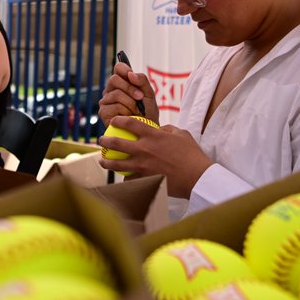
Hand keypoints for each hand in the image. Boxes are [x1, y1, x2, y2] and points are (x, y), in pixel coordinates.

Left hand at [97, 116, 212, 197]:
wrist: (197, 176)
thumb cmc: (192, 154)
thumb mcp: (182, 135)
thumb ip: (167, 129)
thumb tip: (158, 129)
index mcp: (153, 135)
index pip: (130, 124)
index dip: (119, 120)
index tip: (114, 121)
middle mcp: (144, 149)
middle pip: (117, 143)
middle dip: (105, 141)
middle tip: (101, 140)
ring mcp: (143, 165)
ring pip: (117, 164)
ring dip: (106, 161)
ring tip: (102, 161)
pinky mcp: (145, 179)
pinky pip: (130, 179)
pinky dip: (125, 178)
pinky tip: (121, 178)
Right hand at [99, 61, 156, 124]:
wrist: (146, 130)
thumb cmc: (147, 112)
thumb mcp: (149, 94)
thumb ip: (142, 81)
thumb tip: (130, 74)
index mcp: (121, 83)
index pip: (118, 68)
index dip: (124, 69)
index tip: (132, 76)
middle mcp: (110, 90)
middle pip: (114, 79)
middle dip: (130, 88)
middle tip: (140, 97)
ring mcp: (105, 101)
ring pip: (116, 94)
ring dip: (131, 103)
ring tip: (137, 111)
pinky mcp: (103, 113)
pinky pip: (115, 106)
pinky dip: (126, 112)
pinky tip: (129, 117)